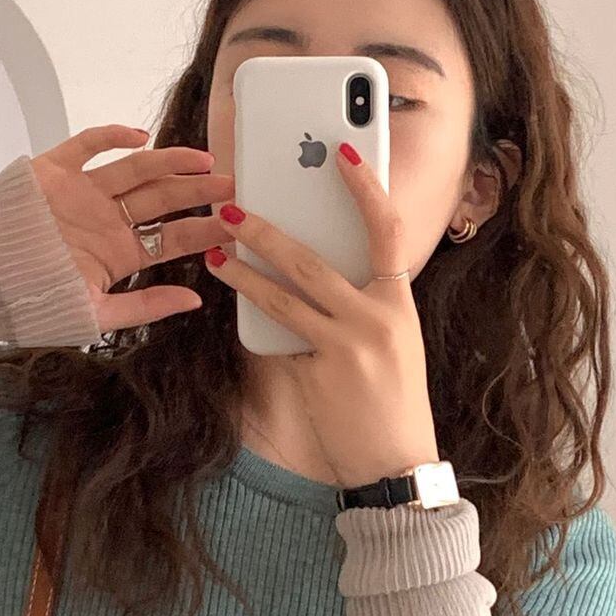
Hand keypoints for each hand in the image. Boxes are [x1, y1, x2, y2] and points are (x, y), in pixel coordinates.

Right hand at [31, 125, 236, 329]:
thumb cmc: (29, 305)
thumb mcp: (94, 316)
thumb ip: (145, 308)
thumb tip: (196, 302)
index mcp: (120, 254)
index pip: (174, 237)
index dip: (206, 229)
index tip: (238, 222)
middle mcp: (106, 220)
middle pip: (163, 199)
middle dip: (199, 191)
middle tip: (234, 184)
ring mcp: (82, 193)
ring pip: (135, 169)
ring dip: (170, 162)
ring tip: (204, 161)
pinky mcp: (53, 172)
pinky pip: (87, 146)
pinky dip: (112, 136)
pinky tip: (141, 136)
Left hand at [206, 143, 442, 489]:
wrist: (396, 464)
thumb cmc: (389, 403)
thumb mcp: (389, 344)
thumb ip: (357, 307)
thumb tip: (307, 272)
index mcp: (399, 302)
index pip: (387, 230)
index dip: (366, 188)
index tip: (343, 152)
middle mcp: (377, 316)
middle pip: (312, 259)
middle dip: (268, 229)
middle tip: (234, 207)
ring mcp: (349, 344)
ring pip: (283, 295)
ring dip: (243, 271)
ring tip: (216, 252)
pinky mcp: (321, 371)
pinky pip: (279, 337)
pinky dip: (257, 319)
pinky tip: (234, 301)